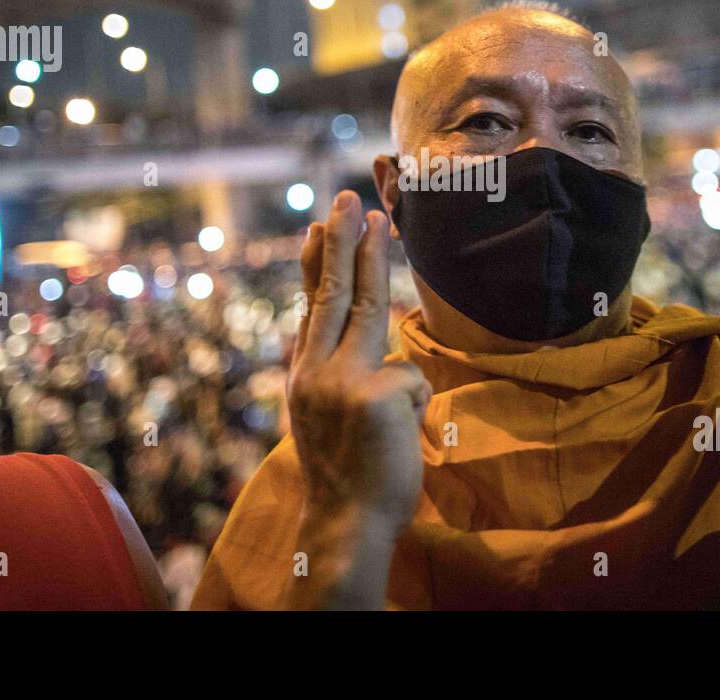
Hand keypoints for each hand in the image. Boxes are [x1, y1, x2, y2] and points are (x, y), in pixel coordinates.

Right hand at [289, 190, 430, 535]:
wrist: (347, 521)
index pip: (312, 308)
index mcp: (304, 374)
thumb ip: (339, 367)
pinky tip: (399, 434)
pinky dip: (414, 405)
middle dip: (342, 241)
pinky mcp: (375, 394)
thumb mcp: (329, 411)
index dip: (317, 265)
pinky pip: (412, 379)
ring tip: (381, 218)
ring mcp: (342, 380)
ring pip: (369, 308)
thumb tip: (356, 323)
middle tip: (348, 199)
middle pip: (334, 293)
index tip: (317, 228)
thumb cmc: (349, 469)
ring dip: (374, 257)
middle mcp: (314, 371)